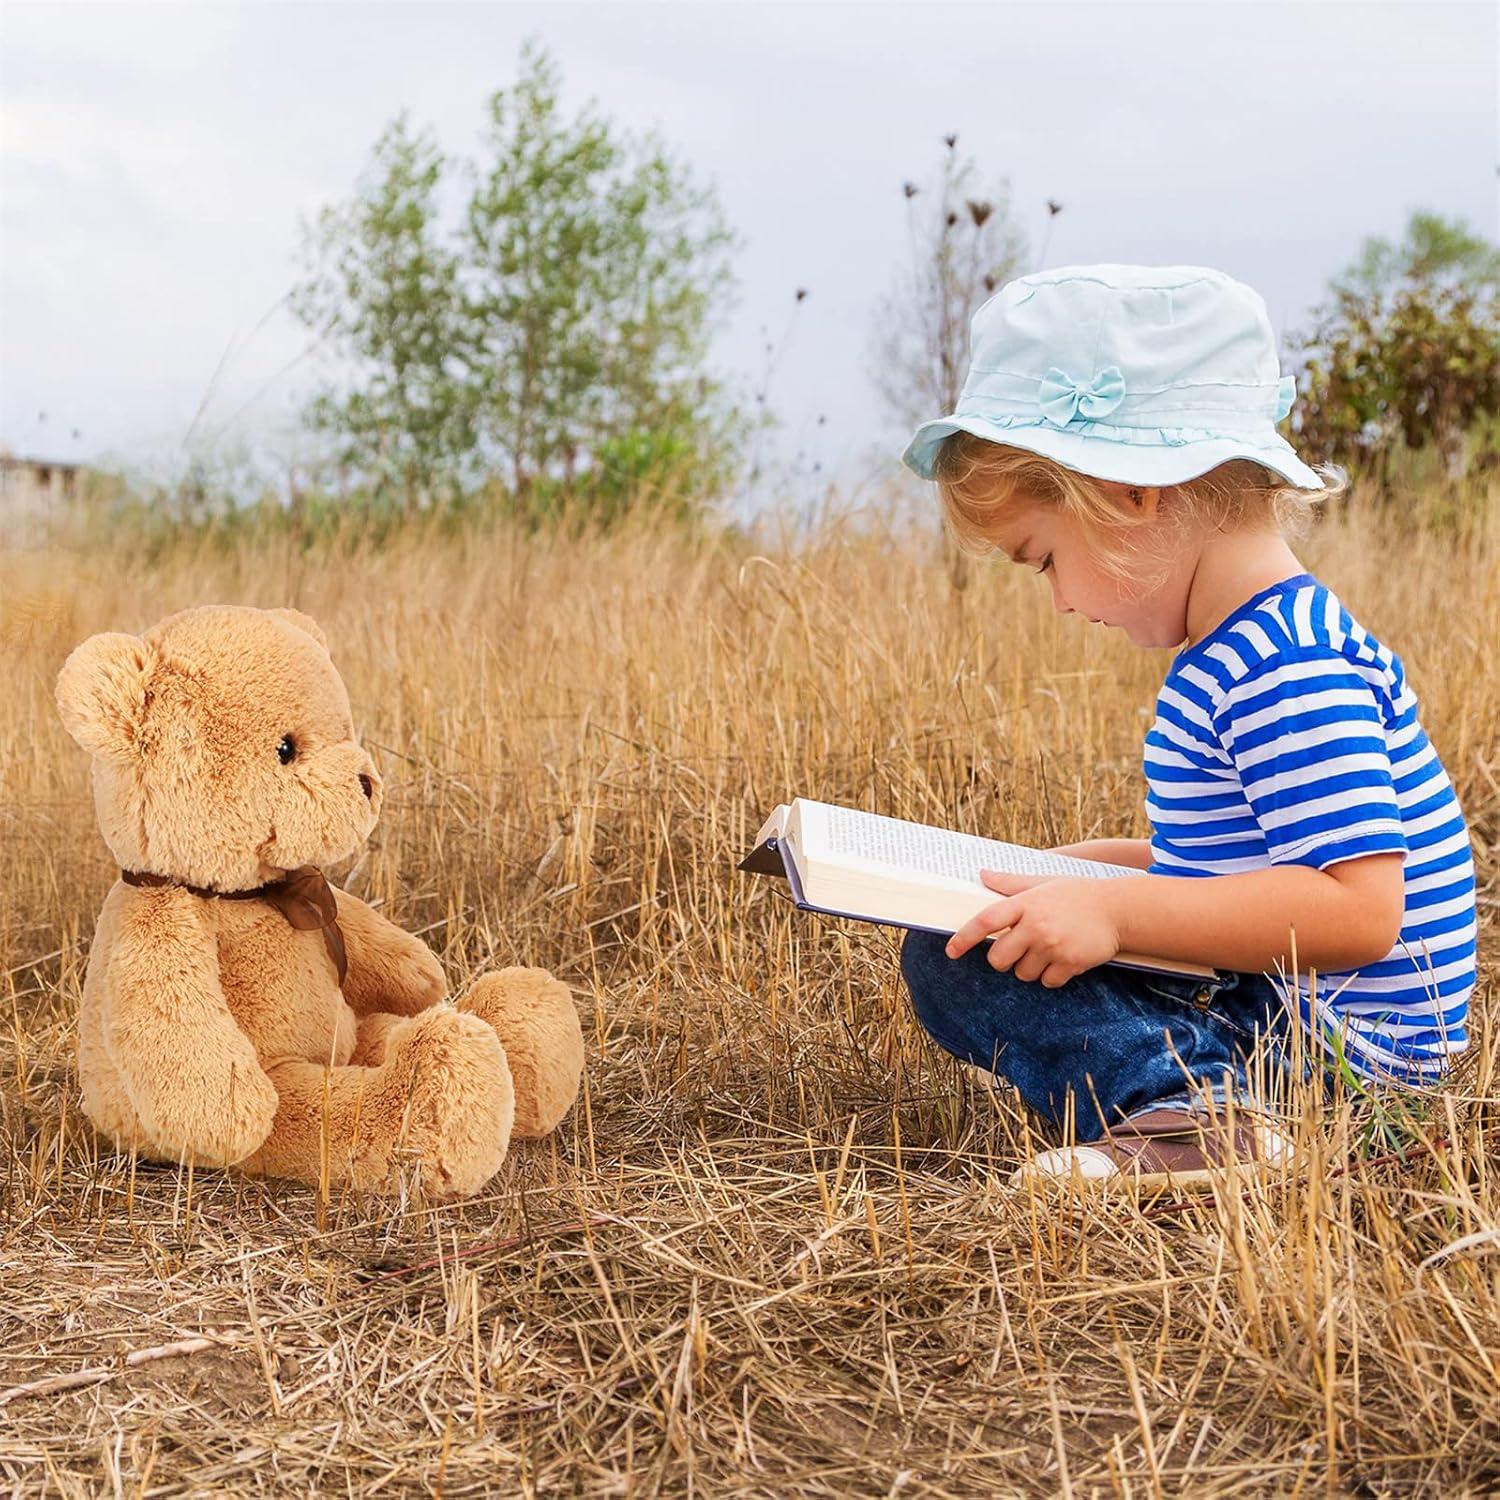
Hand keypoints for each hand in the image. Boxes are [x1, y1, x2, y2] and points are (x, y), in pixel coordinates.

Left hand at [944, 870, 1121, 987]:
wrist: (1119, 909)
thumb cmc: (1077, 894)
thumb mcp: (1042, 882)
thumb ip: (1010, 882)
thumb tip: (982, 874)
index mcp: (1025, 903)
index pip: (985, 921)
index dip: (964, 937)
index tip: (951, 951)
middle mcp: (1036, 925)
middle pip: (999, 958)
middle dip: (1003, 959)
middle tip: (1016, 950)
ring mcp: (1053, 945)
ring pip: (1022, 973)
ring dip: (1029, 968)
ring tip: (1046, 951)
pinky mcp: (1070, 963)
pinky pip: (1046, 982)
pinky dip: (1050, 977)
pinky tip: (1062, 960)